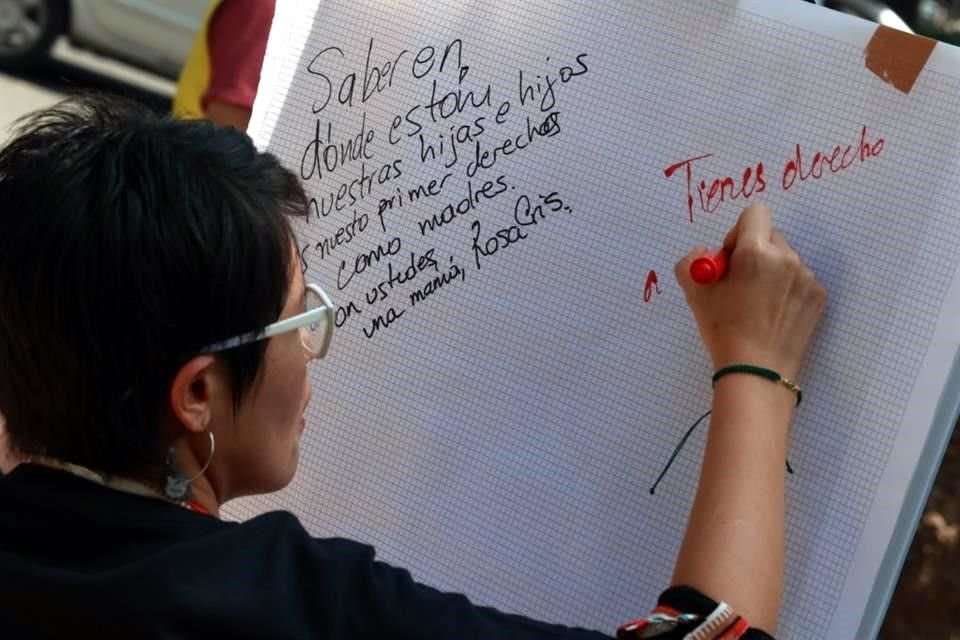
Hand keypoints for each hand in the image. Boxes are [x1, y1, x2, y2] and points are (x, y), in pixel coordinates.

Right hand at [674, 203, 826, 379]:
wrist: (756, 371)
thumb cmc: (723, 329)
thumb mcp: (694, 292)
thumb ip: (693, 260)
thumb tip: (708, 251)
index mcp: (755, 252)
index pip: (755, 213)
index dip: (738, 232)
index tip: (731, 258)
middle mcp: (787, 258)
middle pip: (771, 236)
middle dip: (755, 252)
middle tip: (741, 283)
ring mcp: (807, 277)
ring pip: (786, 259)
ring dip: (772, 271)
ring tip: (759, 305)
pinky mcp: (819, 296)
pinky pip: (800, 280)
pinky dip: (787, 290)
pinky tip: (774, 314)